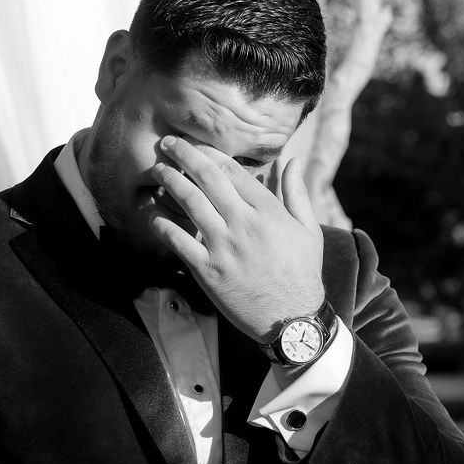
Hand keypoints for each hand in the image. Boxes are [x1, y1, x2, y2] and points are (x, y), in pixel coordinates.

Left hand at [148, 137, 324, 340]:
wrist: (292, 319)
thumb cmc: (302, 274)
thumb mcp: (309, 230)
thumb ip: (297, 194)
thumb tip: (293, 161)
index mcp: (267, 211)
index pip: (232, 170)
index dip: (209, 152)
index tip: (195, 144)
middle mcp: (243, 224)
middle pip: (207, 178)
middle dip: (184, 155)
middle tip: (167, 143)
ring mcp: (224, 247)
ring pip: (190, 203)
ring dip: (170, 181)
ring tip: (157, 170)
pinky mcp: (209, 271)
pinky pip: (179, 242)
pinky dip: (163, 226)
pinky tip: (154, 216)